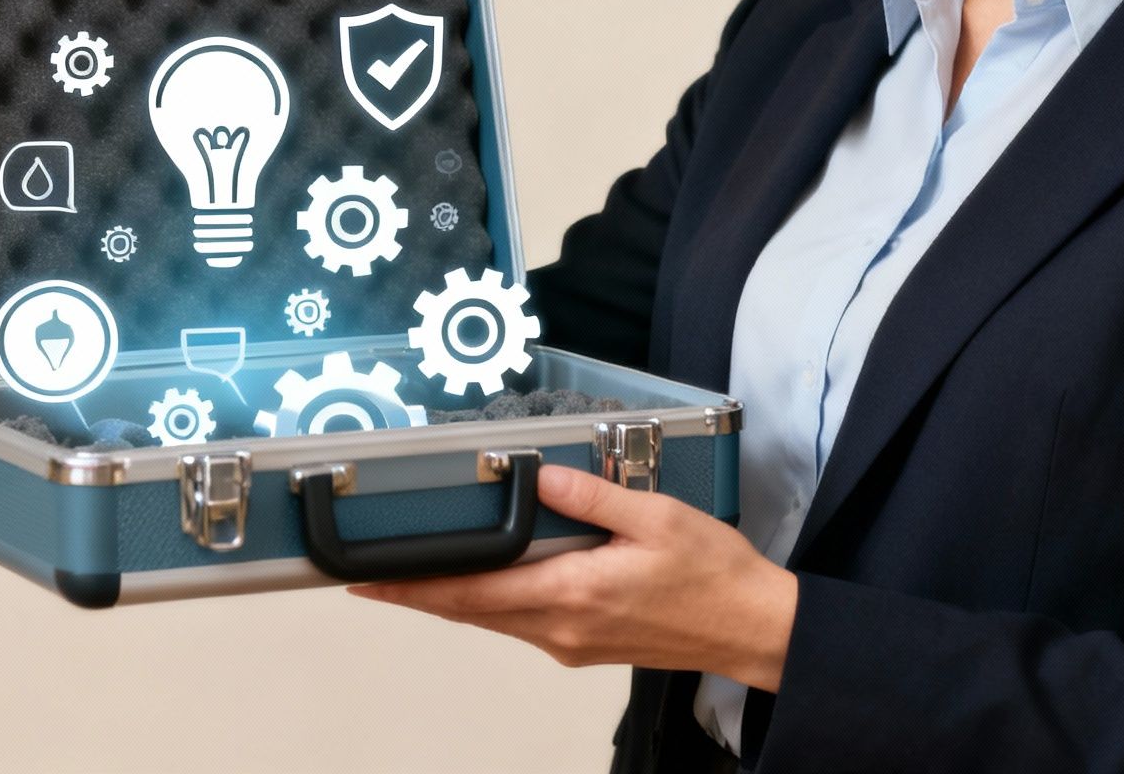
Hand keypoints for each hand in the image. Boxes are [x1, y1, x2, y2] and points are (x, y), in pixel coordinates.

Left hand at [347, 464, 796, 691]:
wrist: (752, 628)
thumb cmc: (714, 577)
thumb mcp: (657, 517)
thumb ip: (593, 497)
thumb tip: (543, 478)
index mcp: (573, 593)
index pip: (472, 592)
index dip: (415, 588)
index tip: (370, 582)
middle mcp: (562, 627)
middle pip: (471, 612)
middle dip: (418, 594)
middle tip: (370, 580)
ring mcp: (572, 642)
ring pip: (495, 620)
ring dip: (454, 599)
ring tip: (416, 578)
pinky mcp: (585, 645)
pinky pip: (523, 624)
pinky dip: (493, 604)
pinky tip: (489, 584)